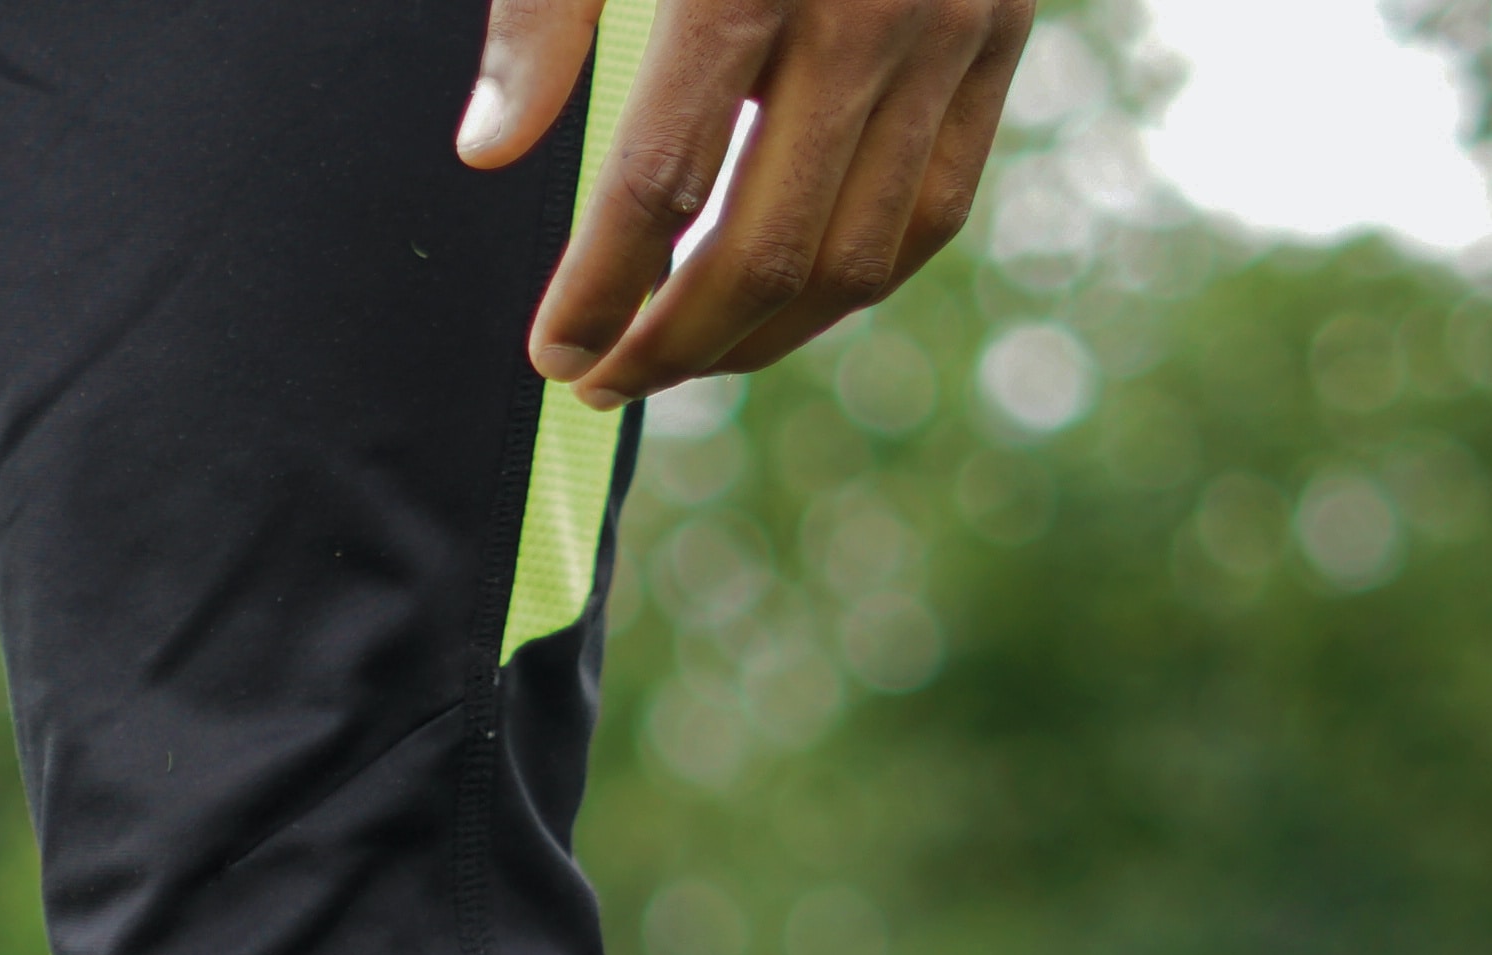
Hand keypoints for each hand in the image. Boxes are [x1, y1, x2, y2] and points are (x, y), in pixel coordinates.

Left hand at [459, 0, 1033, 410]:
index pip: (659, 189)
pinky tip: (774, 309)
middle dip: (670, 346)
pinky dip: (851, 283)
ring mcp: (952, 30)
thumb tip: (487, 152)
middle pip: (763, 252)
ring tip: (672, 360)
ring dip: (758, 341)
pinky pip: (933, 211)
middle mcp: (868, 13)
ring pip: (857, 259)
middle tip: (595, 382)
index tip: (548, 355)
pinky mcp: (1003, 37)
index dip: (598, 294)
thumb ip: (542, 16)